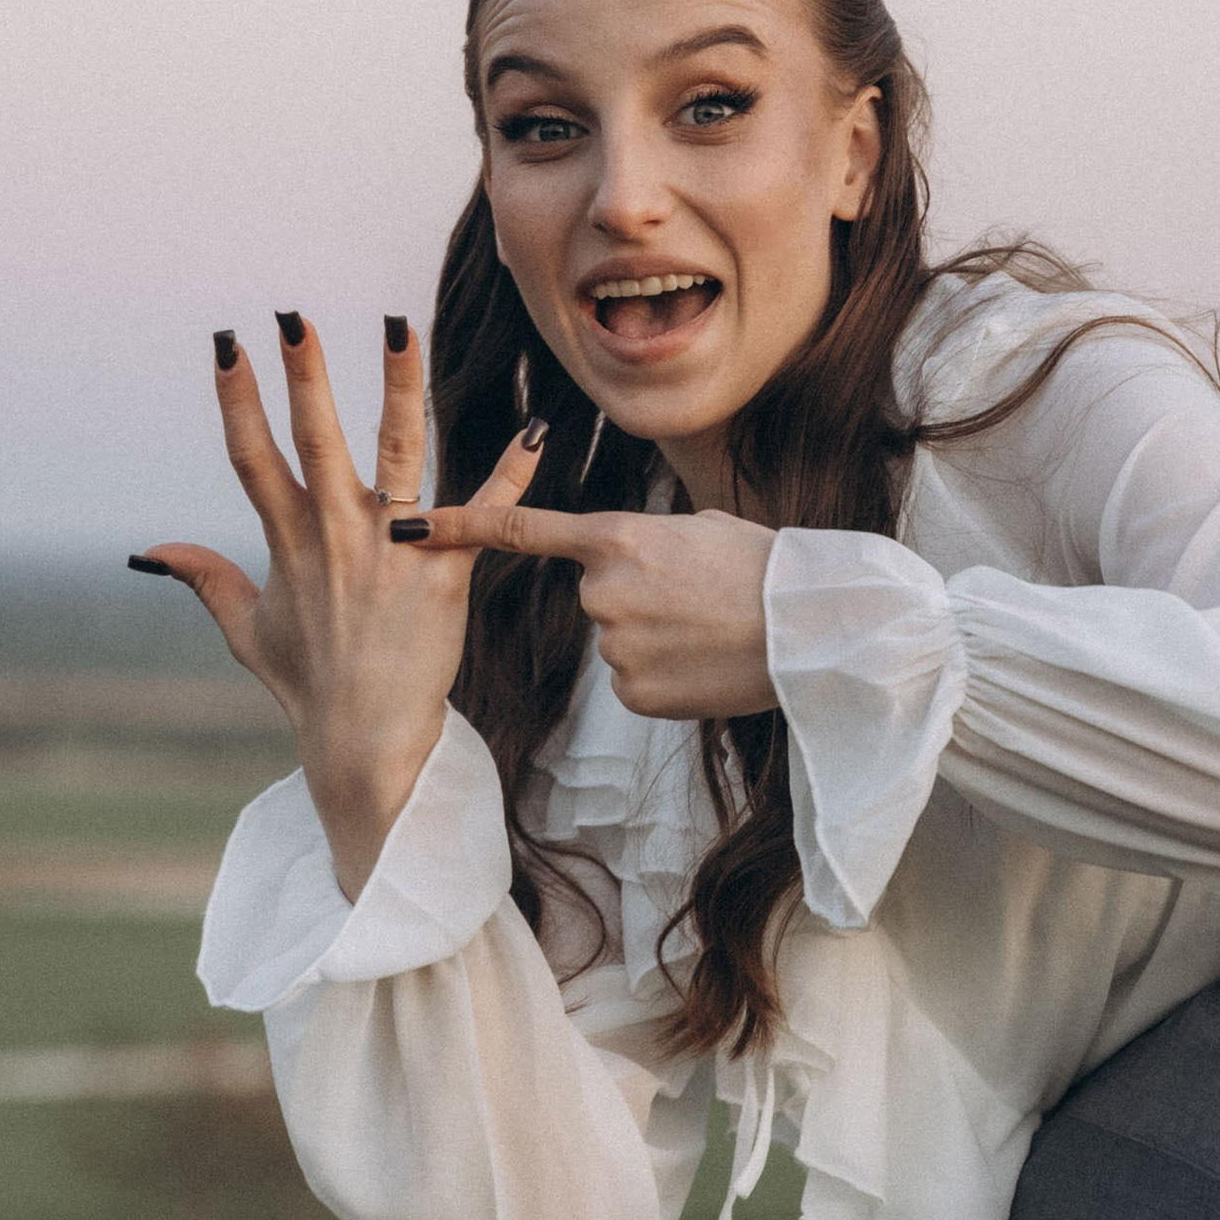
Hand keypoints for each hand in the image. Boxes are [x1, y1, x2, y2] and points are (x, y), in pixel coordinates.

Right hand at [133, 316, 552, 891]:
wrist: (366, 742)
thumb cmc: (308, 683)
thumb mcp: (247, 629)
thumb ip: (206, 579)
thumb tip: (150, 551)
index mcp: (288, 542)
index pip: (252, 455)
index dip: (236, 398)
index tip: (227, 342)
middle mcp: (336, 537)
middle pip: (316, 439)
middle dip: (306, 375)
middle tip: (296, 317)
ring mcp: (391, 552)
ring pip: (398, 453)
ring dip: (400, 388)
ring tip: (401, 327)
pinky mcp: (445, 573)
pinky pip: (483, 512)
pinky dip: (512, 471)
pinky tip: (536, 429)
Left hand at [390, 489, 778, 721]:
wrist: (809, 630)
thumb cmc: (765, 569)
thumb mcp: (701, 528)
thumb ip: (649, 540)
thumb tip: (637, 558)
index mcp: (619, 537)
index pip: (523, 531)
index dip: (462, 526)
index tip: (411, 526)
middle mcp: (603, 591)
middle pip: (595, 595)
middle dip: (635, 596)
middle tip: (695, 598)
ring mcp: (615, 646)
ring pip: (617, 640)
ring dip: (654, 637)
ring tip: (709, 630)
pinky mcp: (633, 693)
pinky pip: (634, 682)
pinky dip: (665, 675)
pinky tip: (703, 665)